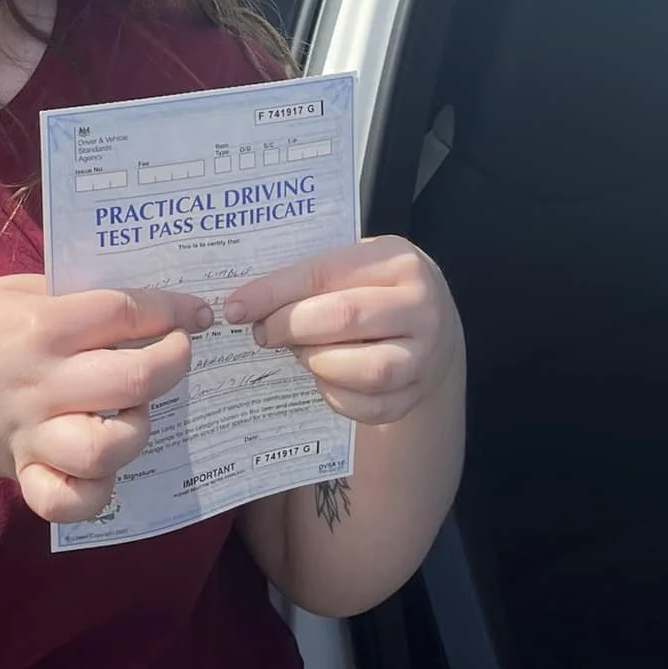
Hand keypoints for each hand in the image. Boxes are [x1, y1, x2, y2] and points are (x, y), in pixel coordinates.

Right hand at [0, 276, 210, 524]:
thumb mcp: (13, 290)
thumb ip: (70, 296)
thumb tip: (136, 301)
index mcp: (44, 325)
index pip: (125, 312)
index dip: (171, 309)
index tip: (196, 311)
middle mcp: (44, 381)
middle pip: (135, 379)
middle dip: (173, 363)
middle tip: (177, 353)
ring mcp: (33, 432)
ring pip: (110, 447)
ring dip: (137, 429)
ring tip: (134, 412)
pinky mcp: (22, 471)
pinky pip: (70, 499)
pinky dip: (95, 491)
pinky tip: (104, 470)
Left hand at [223, 238, 460, 425]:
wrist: (432, 321)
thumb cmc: (374, 287)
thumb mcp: (353, 265)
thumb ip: (309, 279)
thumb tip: (244, 306)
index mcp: (399, 261)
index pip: (325, 273)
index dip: (274, 292)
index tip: (236, 307)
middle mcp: (421, 307)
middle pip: (344, 318)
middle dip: (290, 327)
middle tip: (262, 333)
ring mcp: (426, 355)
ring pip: (365, 369)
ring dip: (318, 363)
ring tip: (300, 353)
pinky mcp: (419, 393)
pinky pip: (370, 407)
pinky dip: (336, 396)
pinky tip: (325, 378)